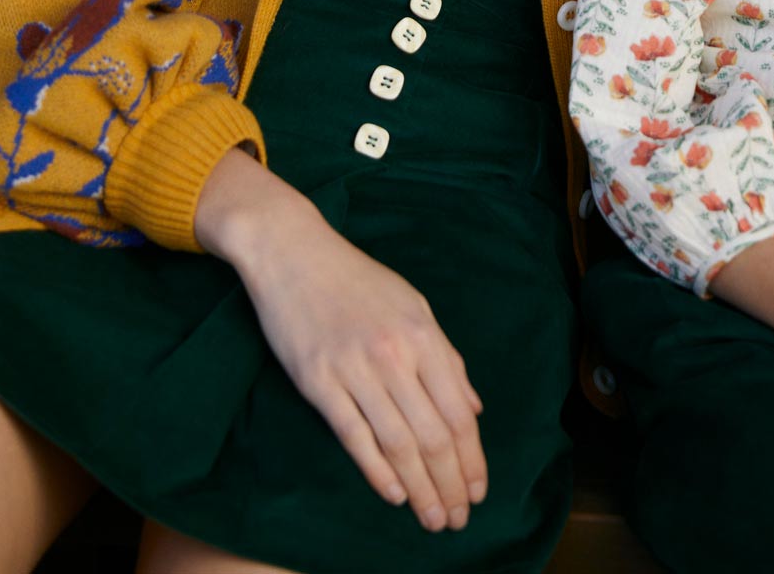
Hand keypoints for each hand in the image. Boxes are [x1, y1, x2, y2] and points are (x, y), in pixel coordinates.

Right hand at [195, 148, 485, 528]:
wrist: (295, 253)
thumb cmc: (358, 281)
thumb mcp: (413, 306)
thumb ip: (445, 358)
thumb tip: (473, 406)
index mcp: (423, 334)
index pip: (458, 411)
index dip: (472, 458)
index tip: (478, 490)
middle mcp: (395, 354)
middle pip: (432, 435)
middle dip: (451, 483)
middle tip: (458, 520)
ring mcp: (355, 369)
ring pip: (398, 443)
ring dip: (420, 488)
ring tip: (433, 518)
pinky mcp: (318, 381)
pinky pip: (354, 436)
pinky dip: (377, 471)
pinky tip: (394, 494)